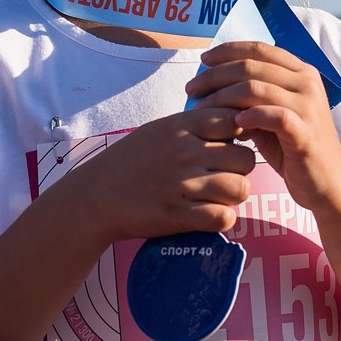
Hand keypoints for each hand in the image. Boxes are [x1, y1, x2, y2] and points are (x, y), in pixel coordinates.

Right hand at [68, 104, 257, 241]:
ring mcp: (183, 184)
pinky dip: (221, 219)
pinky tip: (208, 216)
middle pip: (245, 159)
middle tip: (223, 177)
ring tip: (216, 198)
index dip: (239, 137)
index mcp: (180, 126)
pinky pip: (224, 217)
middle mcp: (185, 152)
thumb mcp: (159, 130)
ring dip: (232, 197)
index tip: (228, 148)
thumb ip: (194, 125)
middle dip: (239, 170)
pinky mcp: (179, 216)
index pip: (235, 121)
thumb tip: (235, 121)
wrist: (94, 198)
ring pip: (240, 188)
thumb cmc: (129, 162)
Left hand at [185, 44, 340, 218]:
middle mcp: (307, 83)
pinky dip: (250, 116)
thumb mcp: (270, 116)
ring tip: (201, 111)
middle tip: (191, 89)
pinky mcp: (306, 132)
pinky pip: (273, 115)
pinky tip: (233, 125)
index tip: (203, 61)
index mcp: (301, 72)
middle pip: (252, 66)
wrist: (327, 183)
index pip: (259, 49)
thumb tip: (212, 83)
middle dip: (215, 76)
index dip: (227, 51)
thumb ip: (250, 98)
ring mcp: (308, 107)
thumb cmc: (293, 149)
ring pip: (257, 88)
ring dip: (223, 97)